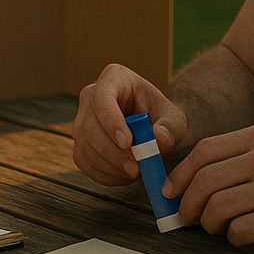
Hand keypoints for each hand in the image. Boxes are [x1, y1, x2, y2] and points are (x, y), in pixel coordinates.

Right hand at [73, 64, 185, 185]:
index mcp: (113, 78)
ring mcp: (81, 119)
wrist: (150, 125)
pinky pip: (84, 162)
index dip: (111, 121)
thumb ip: (171, 127)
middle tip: (135, 168)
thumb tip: (159, 139)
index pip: (102, 98)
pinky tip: (123, 175)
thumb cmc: (159, 115)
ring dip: (109, 166)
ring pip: (84, 146)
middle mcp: (91, 95)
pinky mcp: (79, 142)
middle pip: (89, 126)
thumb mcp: (173, 117)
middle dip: (112, 152)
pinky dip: (103, 174)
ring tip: (134, 172)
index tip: (127, 143)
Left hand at [164, 124, 253, 246]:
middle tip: (186, 218)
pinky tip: (242, 235)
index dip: (179, 175)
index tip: (170, 192)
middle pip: (205, 181)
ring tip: (218, 227)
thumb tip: (186, 182)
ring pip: (216, 208)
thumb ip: (236, 158)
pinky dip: (232, 238)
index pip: (204, 152)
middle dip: (188, 205)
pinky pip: (238, 232)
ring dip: (209, 224)